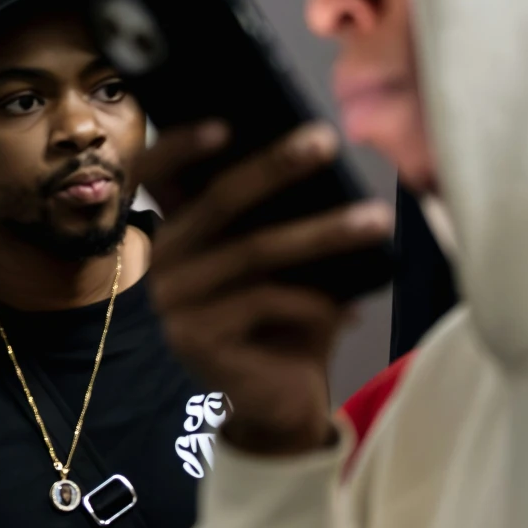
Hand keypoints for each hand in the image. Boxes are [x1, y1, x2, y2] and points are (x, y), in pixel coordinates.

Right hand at [141, 121, 393, 455]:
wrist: (276, 403)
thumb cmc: (282, 320)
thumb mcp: (275, 263)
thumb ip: (271, 220)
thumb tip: (311, 159)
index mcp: (173, 233)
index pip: (151, 176)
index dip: (178, 146)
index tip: (225, 124)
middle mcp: (161, 263)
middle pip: (218, 202)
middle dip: (275, 167)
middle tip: (324, 141)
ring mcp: (173, 303)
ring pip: (255, 252)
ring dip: (323, 233)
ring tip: (376, 220)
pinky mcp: (195, 338)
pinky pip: (265, 302)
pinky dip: (313, 303)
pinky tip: (348, 311)